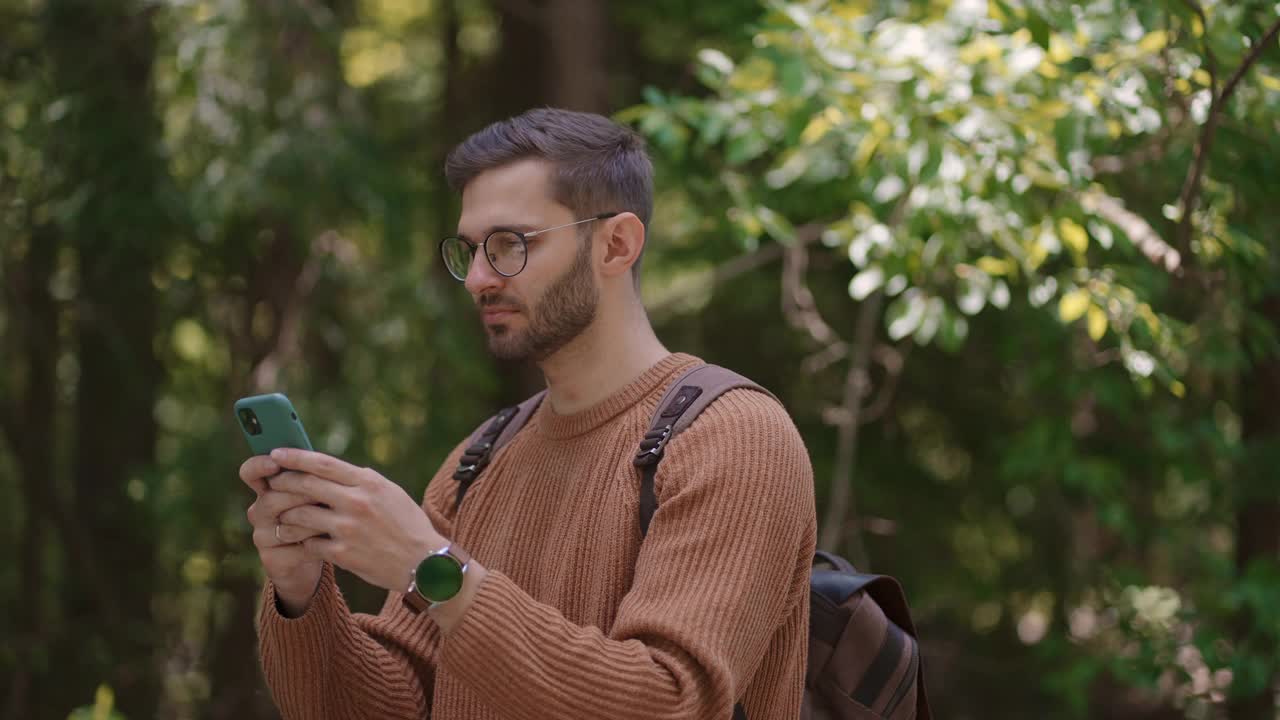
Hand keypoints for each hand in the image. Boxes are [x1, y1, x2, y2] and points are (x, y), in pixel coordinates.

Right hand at [241, 456, 325, 615]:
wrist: (321, 555)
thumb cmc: (323, 514)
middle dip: (299, 495)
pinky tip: (332, 540)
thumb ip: (315, 477)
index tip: (275, 462)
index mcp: (267, 488)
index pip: (251, 472)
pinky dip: (316, 543)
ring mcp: (262, 536)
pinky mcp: (272, 560)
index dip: (259, 466)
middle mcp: (259, 511)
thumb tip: (325, 461)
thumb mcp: (320, 492)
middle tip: (322, 495)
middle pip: (271, 498)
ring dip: (313, 520)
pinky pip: (295, 548)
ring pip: (286, 523)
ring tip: (335, 518)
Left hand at [266, 448, 443, 592]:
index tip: (276, 452)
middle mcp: (356, 502)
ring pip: (300, 516)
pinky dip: (304, 543)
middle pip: (306, 485)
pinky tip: (304, 543)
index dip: (296, 457)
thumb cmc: (408, 525)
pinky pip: (309, 544)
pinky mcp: (343, 554)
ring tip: (282, 518)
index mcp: (368, 483)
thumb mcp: (391, 493)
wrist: (424, 563)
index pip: (323, 463)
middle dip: (282, 482)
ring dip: (287, 516)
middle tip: (270, 483)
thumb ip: (362, 481)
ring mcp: (348, 528)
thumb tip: (333, 471)